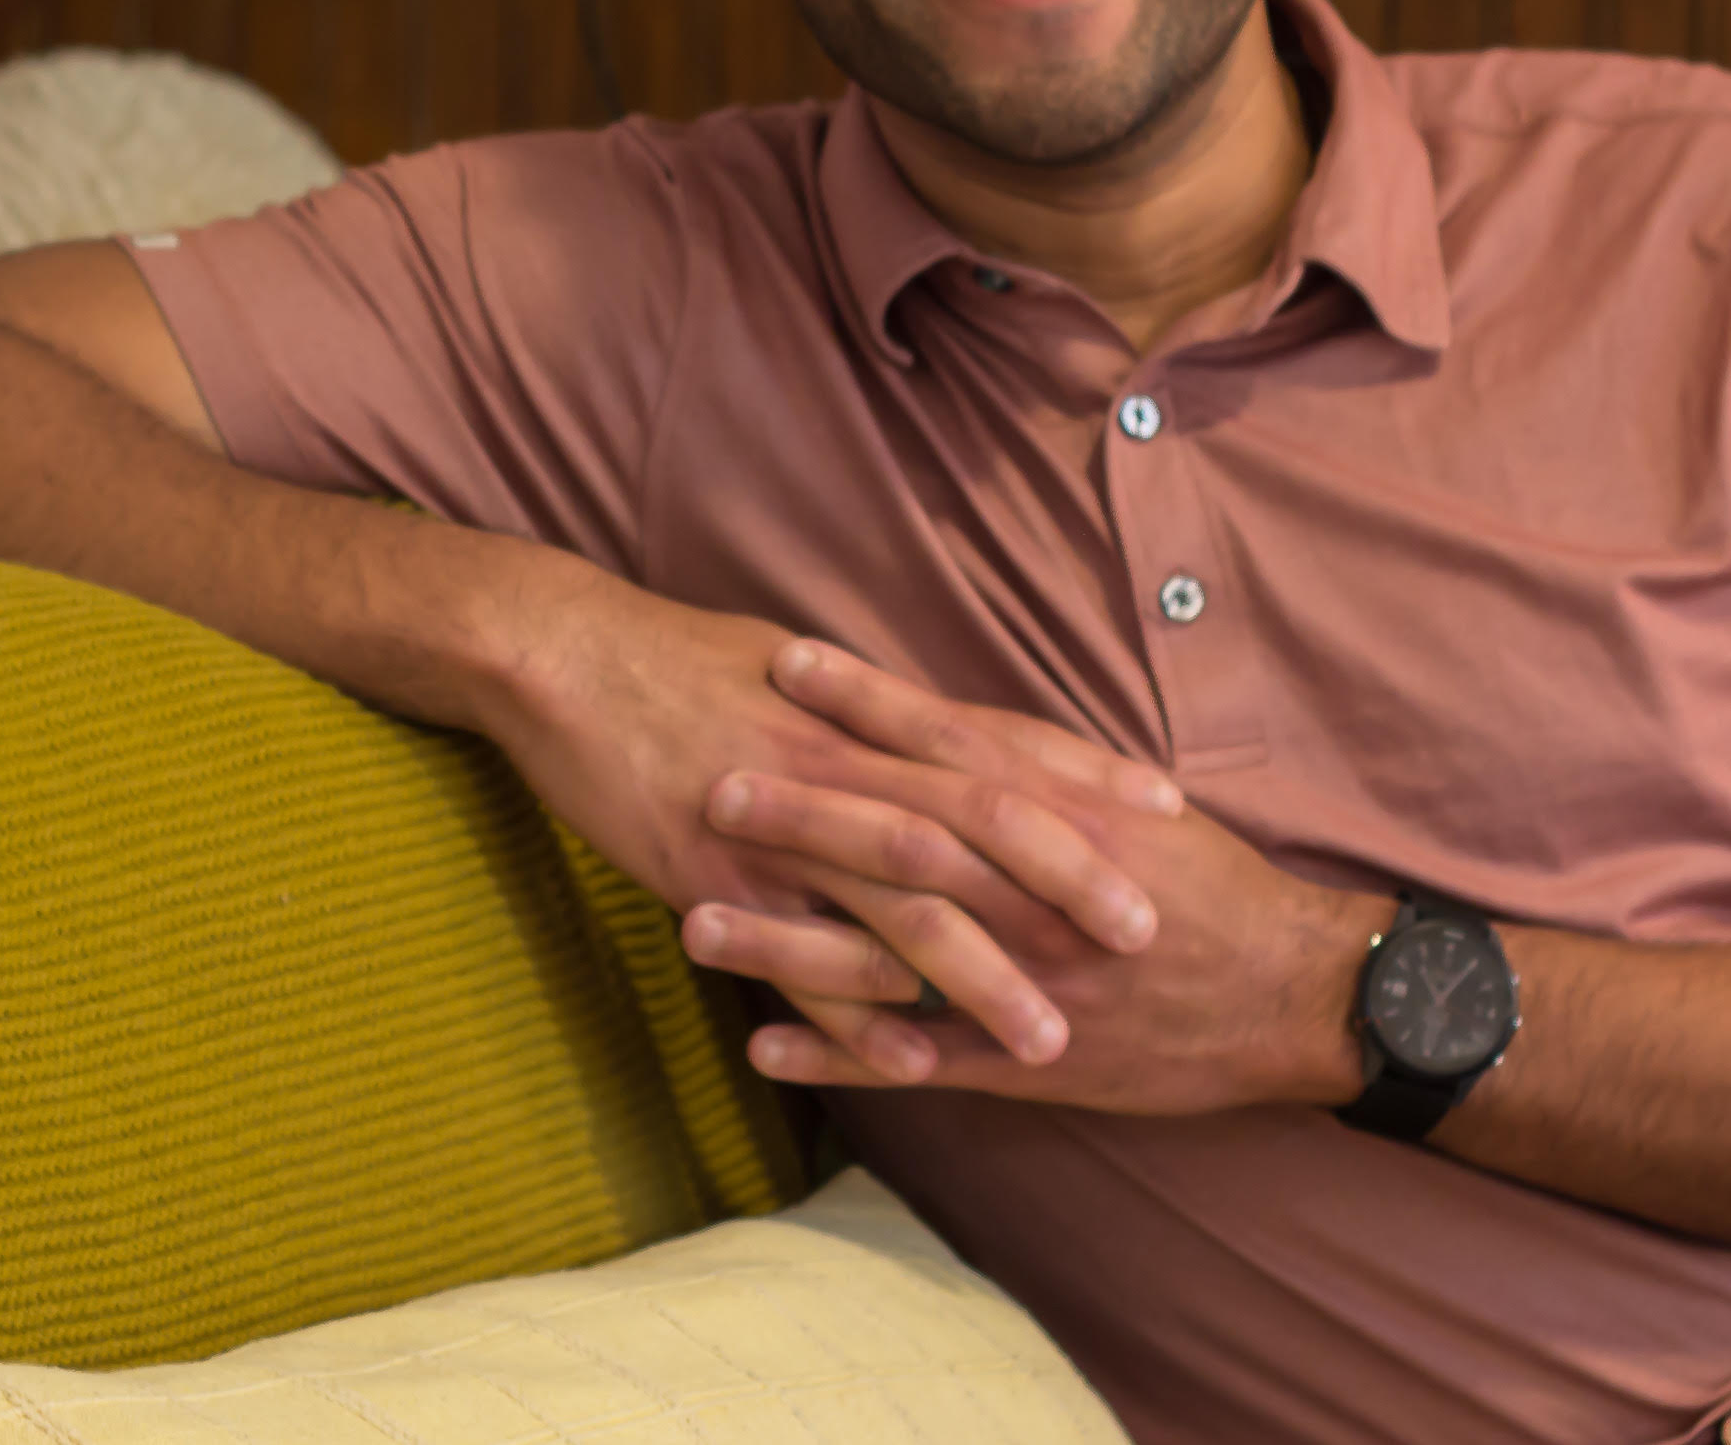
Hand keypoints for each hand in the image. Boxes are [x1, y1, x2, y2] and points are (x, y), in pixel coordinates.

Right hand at [489, 589, 1185, 1073]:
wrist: (560, 658)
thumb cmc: (676, 658)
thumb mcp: (794, 668)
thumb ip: (875, 712)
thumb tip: (942, 730)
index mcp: (867, 716)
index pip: (1001, 744)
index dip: (1086, 777)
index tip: (1170, 808)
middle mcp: (840, 768)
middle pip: (976, 828)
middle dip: (1067, 884)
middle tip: (1146, 940)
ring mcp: (779, 827)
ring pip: (899, 908)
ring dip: (982, 977)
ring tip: (1049, 1038)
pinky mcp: (715, 879)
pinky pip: (799, 962)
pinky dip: (859, 1020)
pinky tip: (913, 1072)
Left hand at [682, 640, 1383, 1113]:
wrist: (1295, 994)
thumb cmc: (1215, 890)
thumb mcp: (1136, 806)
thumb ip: (1047, 767)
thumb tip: (960, 724)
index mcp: (1058, 819)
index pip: (944, 745)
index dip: (863, 703)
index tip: (783, 665)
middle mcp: (1030, 895)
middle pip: (897, 842)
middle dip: (800, 813)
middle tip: (709, 785)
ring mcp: (1020, 980)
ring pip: (886, 957)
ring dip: (785, 943)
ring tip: (692, 925)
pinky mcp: (1023, 1060)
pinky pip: (915, 1059)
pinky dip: (836, 1055)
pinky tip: (761, 1049)